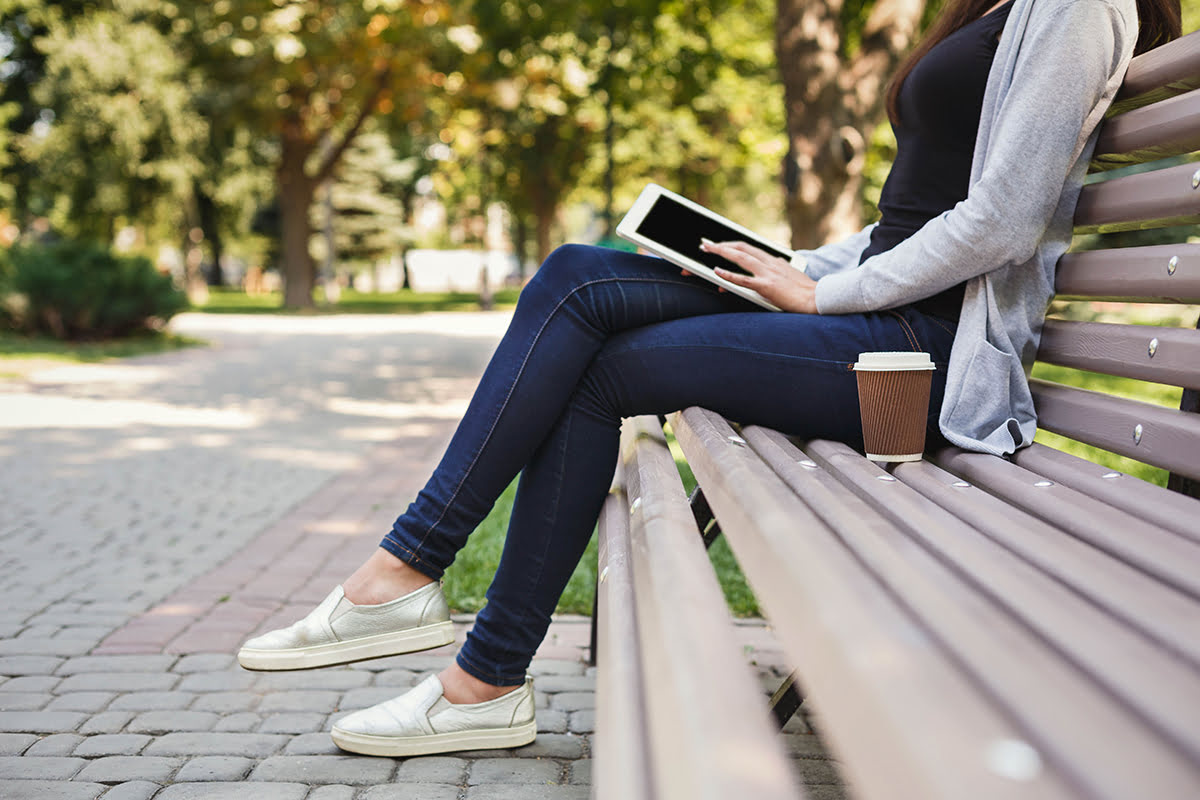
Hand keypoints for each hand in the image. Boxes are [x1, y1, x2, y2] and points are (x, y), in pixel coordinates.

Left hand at [696, 240, 817, 313]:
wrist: (817, 298)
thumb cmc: (804, 291)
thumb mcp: (789, 275)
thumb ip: (776, 270)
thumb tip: (768, 267)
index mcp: (774, 260)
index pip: (749, 248)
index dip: (732, 245)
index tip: (720, 245)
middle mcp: (770, 263)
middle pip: (742, 248)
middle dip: (722, 245)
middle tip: (705, 244)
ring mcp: (768, 274)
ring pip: (741, 258)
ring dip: (722, 252)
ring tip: (706, 249)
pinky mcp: (767, 287)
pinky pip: (744, 280)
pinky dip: (728, 274)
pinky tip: (716, 271)